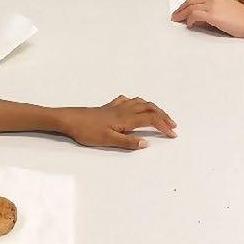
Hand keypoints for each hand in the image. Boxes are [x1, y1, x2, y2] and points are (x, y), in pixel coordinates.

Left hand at [57, 96, 176, 149]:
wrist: (70, 119)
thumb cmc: (87, 131)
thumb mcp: (108, 140)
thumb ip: (128, 142)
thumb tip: (146, 143)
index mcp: (126, 118)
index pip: (151, 119)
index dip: (164, 125)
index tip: (173, 134)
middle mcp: (124, 109)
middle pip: (149, 108)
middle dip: (163, 115)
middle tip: (172, 125)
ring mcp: (117, 106)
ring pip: (140, 102)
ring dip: (153, 108)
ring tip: (160, 115)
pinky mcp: (109, 106)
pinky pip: (128, 100)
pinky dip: (137, 102)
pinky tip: (135, 105)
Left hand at [171, 0, 243, 38]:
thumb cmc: (242, 18)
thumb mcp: (225, 10)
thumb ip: (212, 12)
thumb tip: (198, 19)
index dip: (186, 5)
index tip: (181, 11)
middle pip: (190, 1)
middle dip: (180, 9)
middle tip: (174, 16)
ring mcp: (212, 5)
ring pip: (190, 8)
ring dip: (181, 15)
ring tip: (177, 20)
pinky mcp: (213, 15)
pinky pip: (194, 15)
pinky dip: (189, 20)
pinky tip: (189, 25)